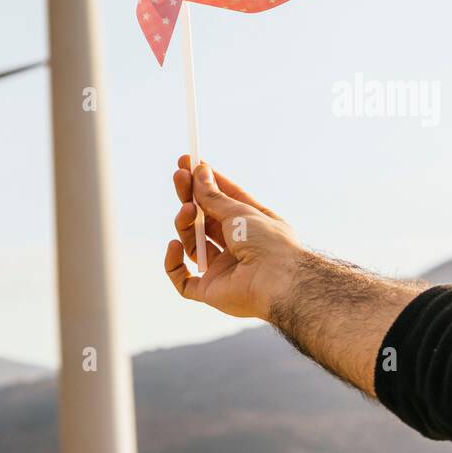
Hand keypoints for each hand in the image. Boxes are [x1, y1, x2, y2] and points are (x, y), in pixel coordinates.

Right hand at [164, 156, 302, 321]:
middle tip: (179, 175)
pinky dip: (173, 263)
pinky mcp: (209, 290)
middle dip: (190, 196)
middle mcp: (236, 246)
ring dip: (184, 223)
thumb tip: (199, 172)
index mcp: (251, 225)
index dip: (206, 181)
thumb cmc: (268, 243)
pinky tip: (174, 245)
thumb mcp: (240, 211)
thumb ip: (214, 196)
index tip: (189, 162)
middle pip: (204, 219)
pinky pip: (182, 279)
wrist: (278, 282)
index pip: (223, 199)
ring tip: (187, 210)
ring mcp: (222, 269)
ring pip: (191, 244)